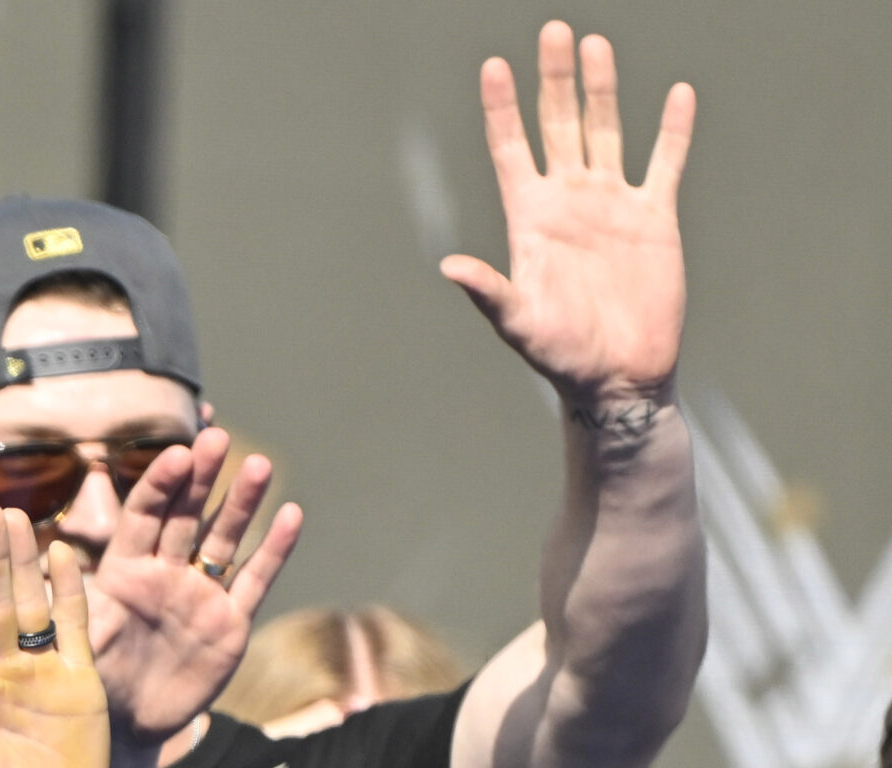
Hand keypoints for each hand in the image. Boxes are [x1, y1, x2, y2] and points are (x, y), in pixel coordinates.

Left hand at [84, 427, 300, 741]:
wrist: (127, 727)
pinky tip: (290, 515)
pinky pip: (254, 581)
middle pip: (185, 516)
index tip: (175, 453)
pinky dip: (273, 550)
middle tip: (216, 437)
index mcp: (123, 571)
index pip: (143, 517)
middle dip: (200, 478)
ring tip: (258, 464)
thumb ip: (70, 605)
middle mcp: (164, 574)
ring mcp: (200, 595)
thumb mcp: (77, 642)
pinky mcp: (230, 623)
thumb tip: (45, 564)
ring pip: (222, 540)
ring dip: (240, 503)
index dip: (159, 485)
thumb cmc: (93, 682)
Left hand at [441, 23, 692, 407]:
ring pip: (606, 130)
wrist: (617, 375)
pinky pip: (665, 163)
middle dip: (554, 79)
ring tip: (594, 44)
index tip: (494, 65)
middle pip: (559, 125)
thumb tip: (447, 266)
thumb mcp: (517, 323)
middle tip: (553, 29)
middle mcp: (568, 201)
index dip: (503, 108)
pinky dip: (672, 130)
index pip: (511, 148)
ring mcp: (611, 205)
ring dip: (601, 89)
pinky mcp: (654, 218)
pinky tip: (677, 93)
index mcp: (531, 218)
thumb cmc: (560, 356)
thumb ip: (488, 291)